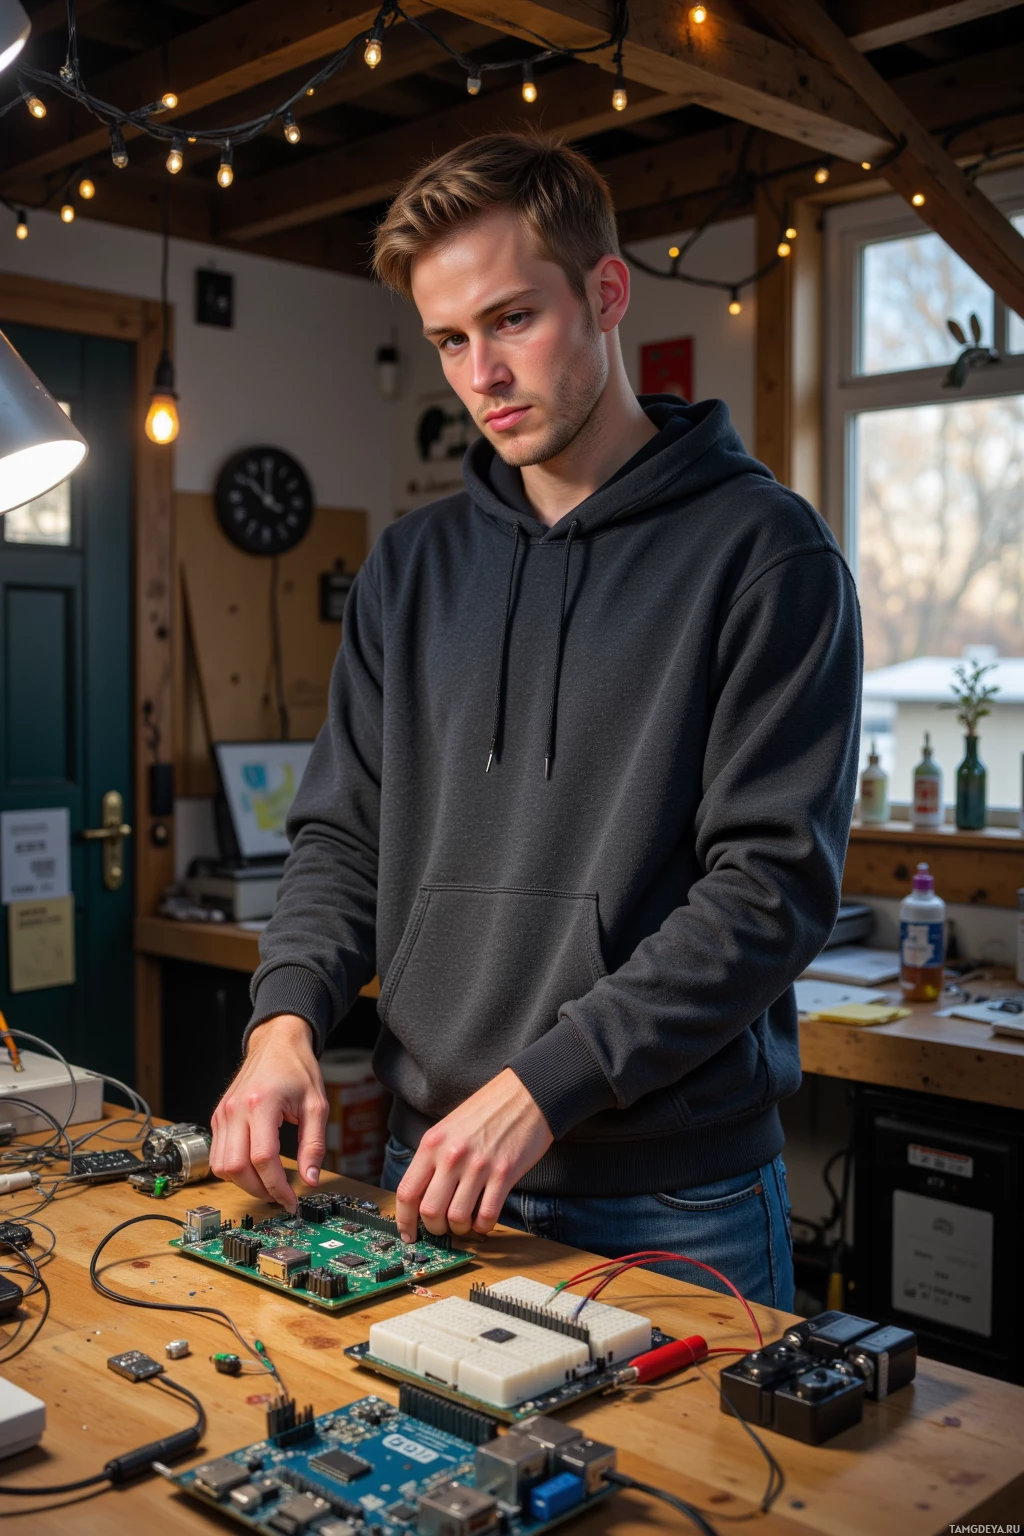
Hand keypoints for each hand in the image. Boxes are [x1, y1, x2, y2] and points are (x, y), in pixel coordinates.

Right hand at [210, 1014, 327, 1212]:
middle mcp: (236, 1110)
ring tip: (267, 1184)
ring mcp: (223, 1113)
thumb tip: (311, 1179)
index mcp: (262, 1104)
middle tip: (280, 1196)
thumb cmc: (297, 1069)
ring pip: (221, 1166)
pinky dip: (233, 1169)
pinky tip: (254, 1167)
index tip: (291, 1200)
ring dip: (243, 1183)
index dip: (277, 1186)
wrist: (276, 1042)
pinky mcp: (218, 1117)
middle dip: (259, 1190)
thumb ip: (314, 1145)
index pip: (263, 1159)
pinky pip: (217, 1154)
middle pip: (236, 1168)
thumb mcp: (316, 1105)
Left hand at [395, 1069, 552, 1242]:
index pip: (407, 1192)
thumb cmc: (487, 1110)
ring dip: (460, 1228)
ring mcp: (478, 1165)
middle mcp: (452, 1155)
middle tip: (443, 1226)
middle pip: (430, 1211)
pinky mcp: (504, 1173)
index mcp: (433, 1143)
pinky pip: (487, 1215)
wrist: (525, 1094)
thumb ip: (433, 1158)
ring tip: (465, 1222)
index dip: (405, 1221)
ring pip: (457, 1217)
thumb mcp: (449, 1128)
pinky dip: (483, 1226)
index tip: (409, 1234)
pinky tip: (484, 1220)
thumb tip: (422, 1197)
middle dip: (435, 1228)